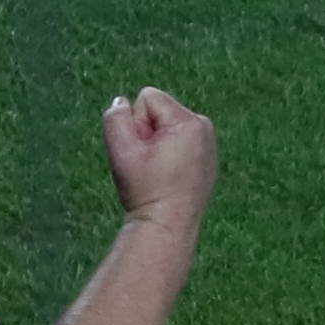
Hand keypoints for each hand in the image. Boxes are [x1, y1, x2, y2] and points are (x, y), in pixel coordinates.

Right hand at [100, 87, 216, 230]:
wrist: (168, 226)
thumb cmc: (145, 190)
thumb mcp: (121, 150)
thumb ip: (115, 117)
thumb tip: (121, 101)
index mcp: (189, 121)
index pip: (148, 98)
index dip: (136, 123)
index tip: (142, 152)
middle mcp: (204, 127)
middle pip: (160, 111)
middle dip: (148, 131)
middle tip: (150, 165)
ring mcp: (209, 143)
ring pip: (168, 126)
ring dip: (158, 143)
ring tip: (160, 172)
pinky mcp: (207, 157)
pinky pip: (180, 141)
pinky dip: (171, 154)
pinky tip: (171, 177)